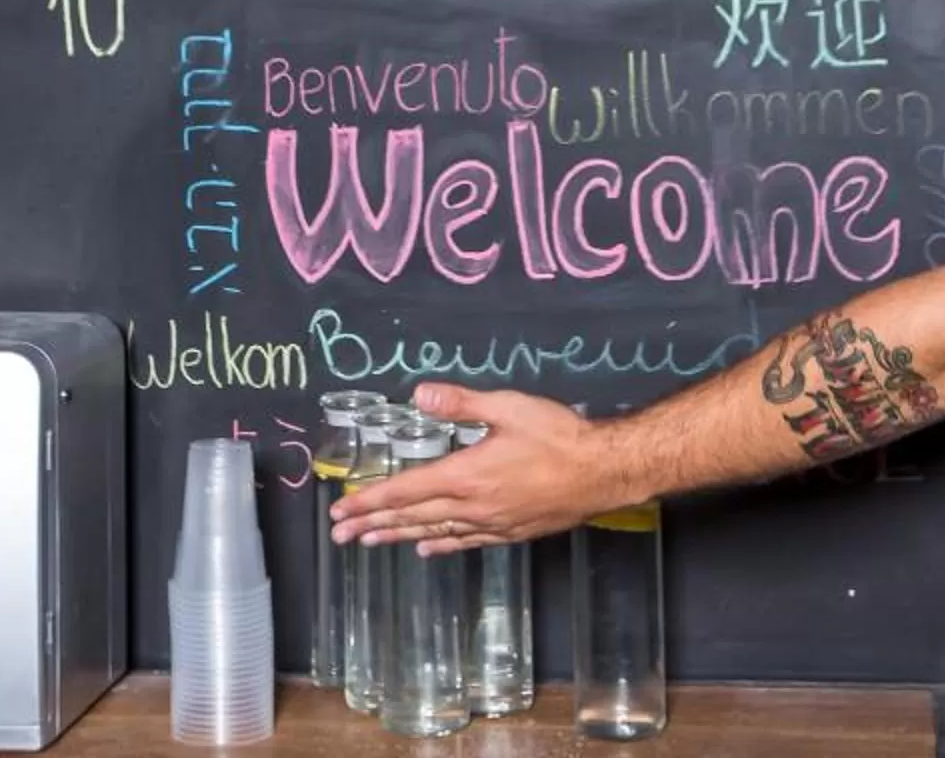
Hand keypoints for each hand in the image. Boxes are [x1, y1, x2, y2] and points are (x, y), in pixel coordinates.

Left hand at [327, 384, 623, 556]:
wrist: (603, 472)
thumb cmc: (559, 436)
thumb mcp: (509, 407)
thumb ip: (462, 403)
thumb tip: (420, 394)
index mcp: (466, 475)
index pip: (405, 491)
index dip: (370, 500)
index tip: (341, 510)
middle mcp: (473, 506)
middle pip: (412, 518)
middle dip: (373, 524)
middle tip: (340, 535)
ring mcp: (491, 523)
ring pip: (434, 534)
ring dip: (399, 537)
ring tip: (369, 543)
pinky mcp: (510, 532)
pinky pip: (465, 542)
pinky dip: (440, 546)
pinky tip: (426, 550)